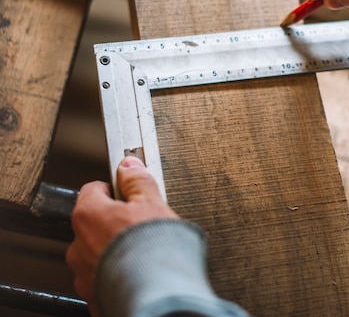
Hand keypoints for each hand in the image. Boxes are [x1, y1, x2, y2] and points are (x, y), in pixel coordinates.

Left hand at [66, 156, 177, 314]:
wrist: (157, 293)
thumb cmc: (153, 248)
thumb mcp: (152, 203)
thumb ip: (138, 181)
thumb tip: (129, 165)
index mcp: (88, 215)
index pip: (93, 190)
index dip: (114, 190)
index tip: (129, 193)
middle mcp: (78, 245)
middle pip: (95, 224)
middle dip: (115, 223)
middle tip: (142, 225)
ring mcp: (83, 273)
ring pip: (97, 253)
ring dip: (114, 250)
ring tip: (142, 253)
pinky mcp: (92, 296)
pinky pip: (103, 278)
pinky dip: (116, 274)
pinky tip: (138, 272)